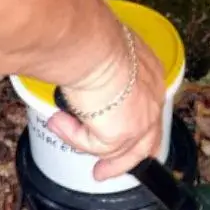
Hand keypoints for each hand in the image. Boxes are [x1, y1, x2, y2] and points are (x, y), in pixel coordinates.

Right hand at [47, 30, 165, 180]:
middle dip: (122, 162)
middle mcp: (153, 100)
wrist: (88, 42)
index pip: (151, 111)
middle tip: (102, 172)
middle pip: (145, 142)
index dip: (139, 130)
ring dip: (86, 146)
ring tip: (59, 127)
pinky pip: (93, 145)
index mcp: (151, 75)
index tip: (124, 141)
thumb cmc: (90, 37)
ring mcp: (140, 120)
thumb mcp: (100, 53)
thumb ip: (97, 72)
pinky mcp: (121, 135)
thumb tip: (79, 80)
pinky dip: (72, 134)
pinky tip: (57, 119)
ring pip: (117, 150)